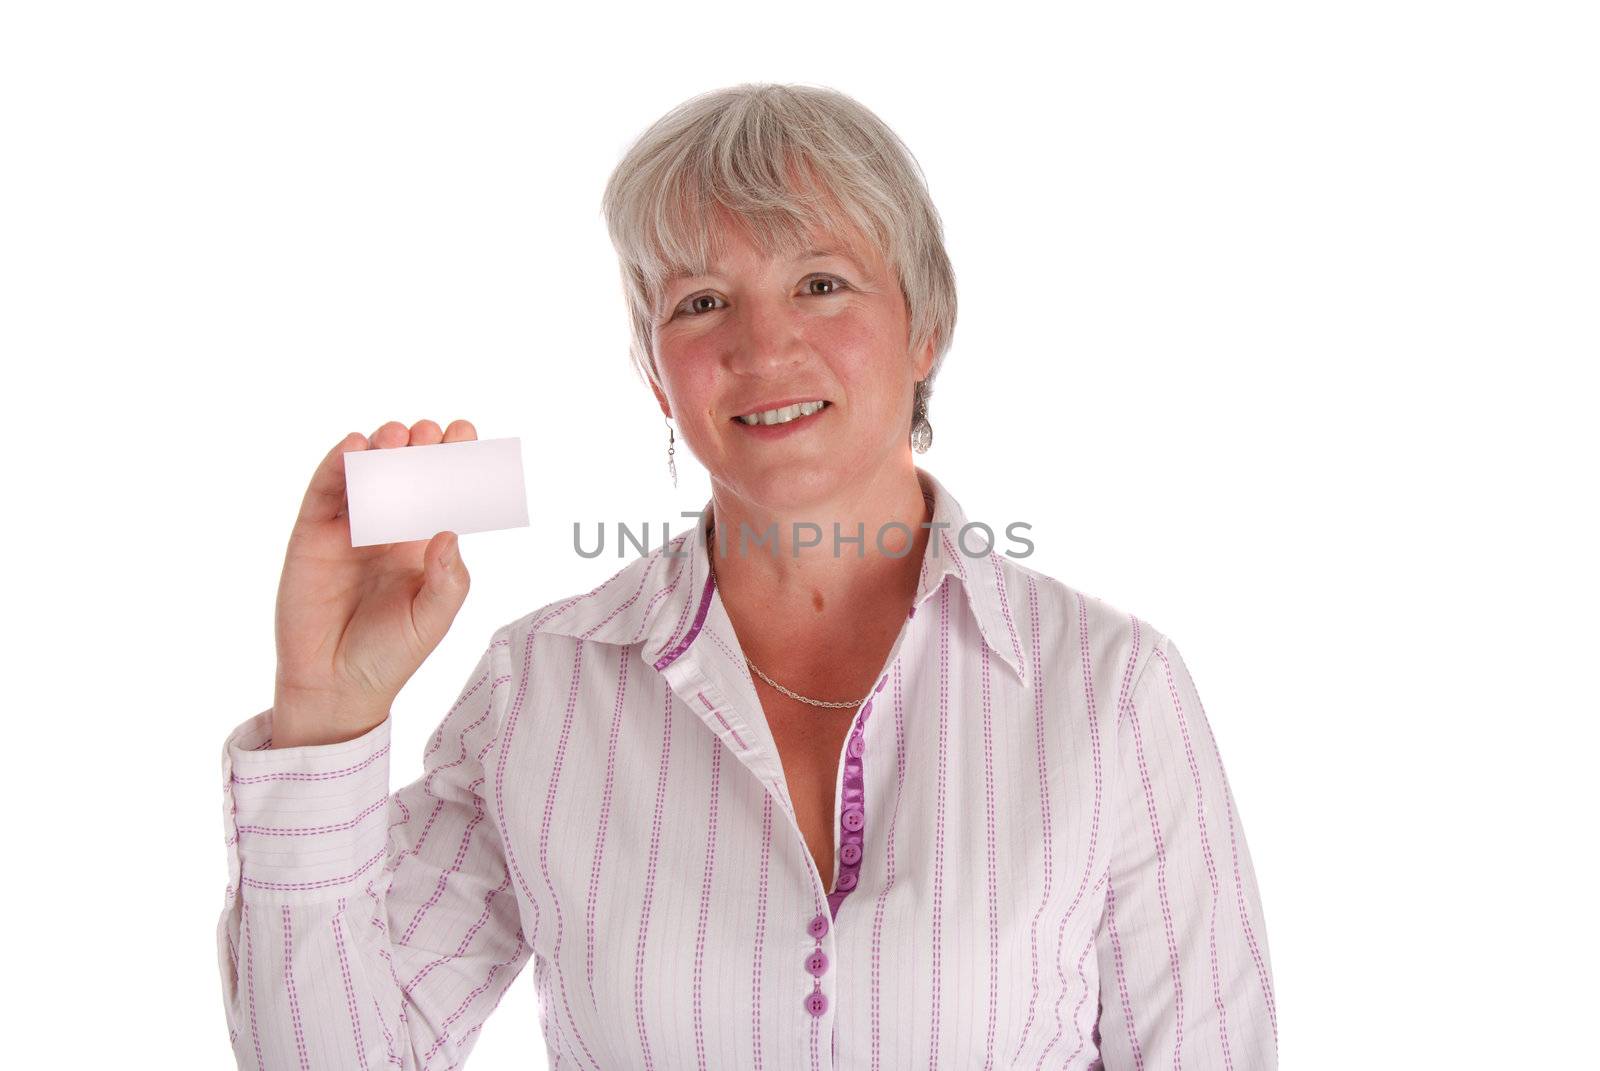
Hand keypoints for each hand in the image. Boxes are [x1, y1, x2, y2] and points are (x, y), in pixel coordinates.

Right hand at [269, 419, 476, 746]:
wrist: (336, 686)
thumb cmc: (390, 655)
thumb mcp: (431, 619)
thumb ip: (448, 580)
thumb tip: (452, 533)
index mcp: (422, 544)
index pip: (441, 493)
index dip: (453, 463)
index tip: (466, 435)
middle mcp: (387, 529)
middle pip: (405, 475)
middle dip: (420, 449)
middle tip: (432, 431)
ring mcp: (349, 529)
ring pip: (366, 475)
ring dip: (381, 450)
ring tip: (398, 436)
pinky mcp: (313, 534)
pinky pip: (325, 492)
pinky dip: (337, 465)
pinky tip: (354, 447)